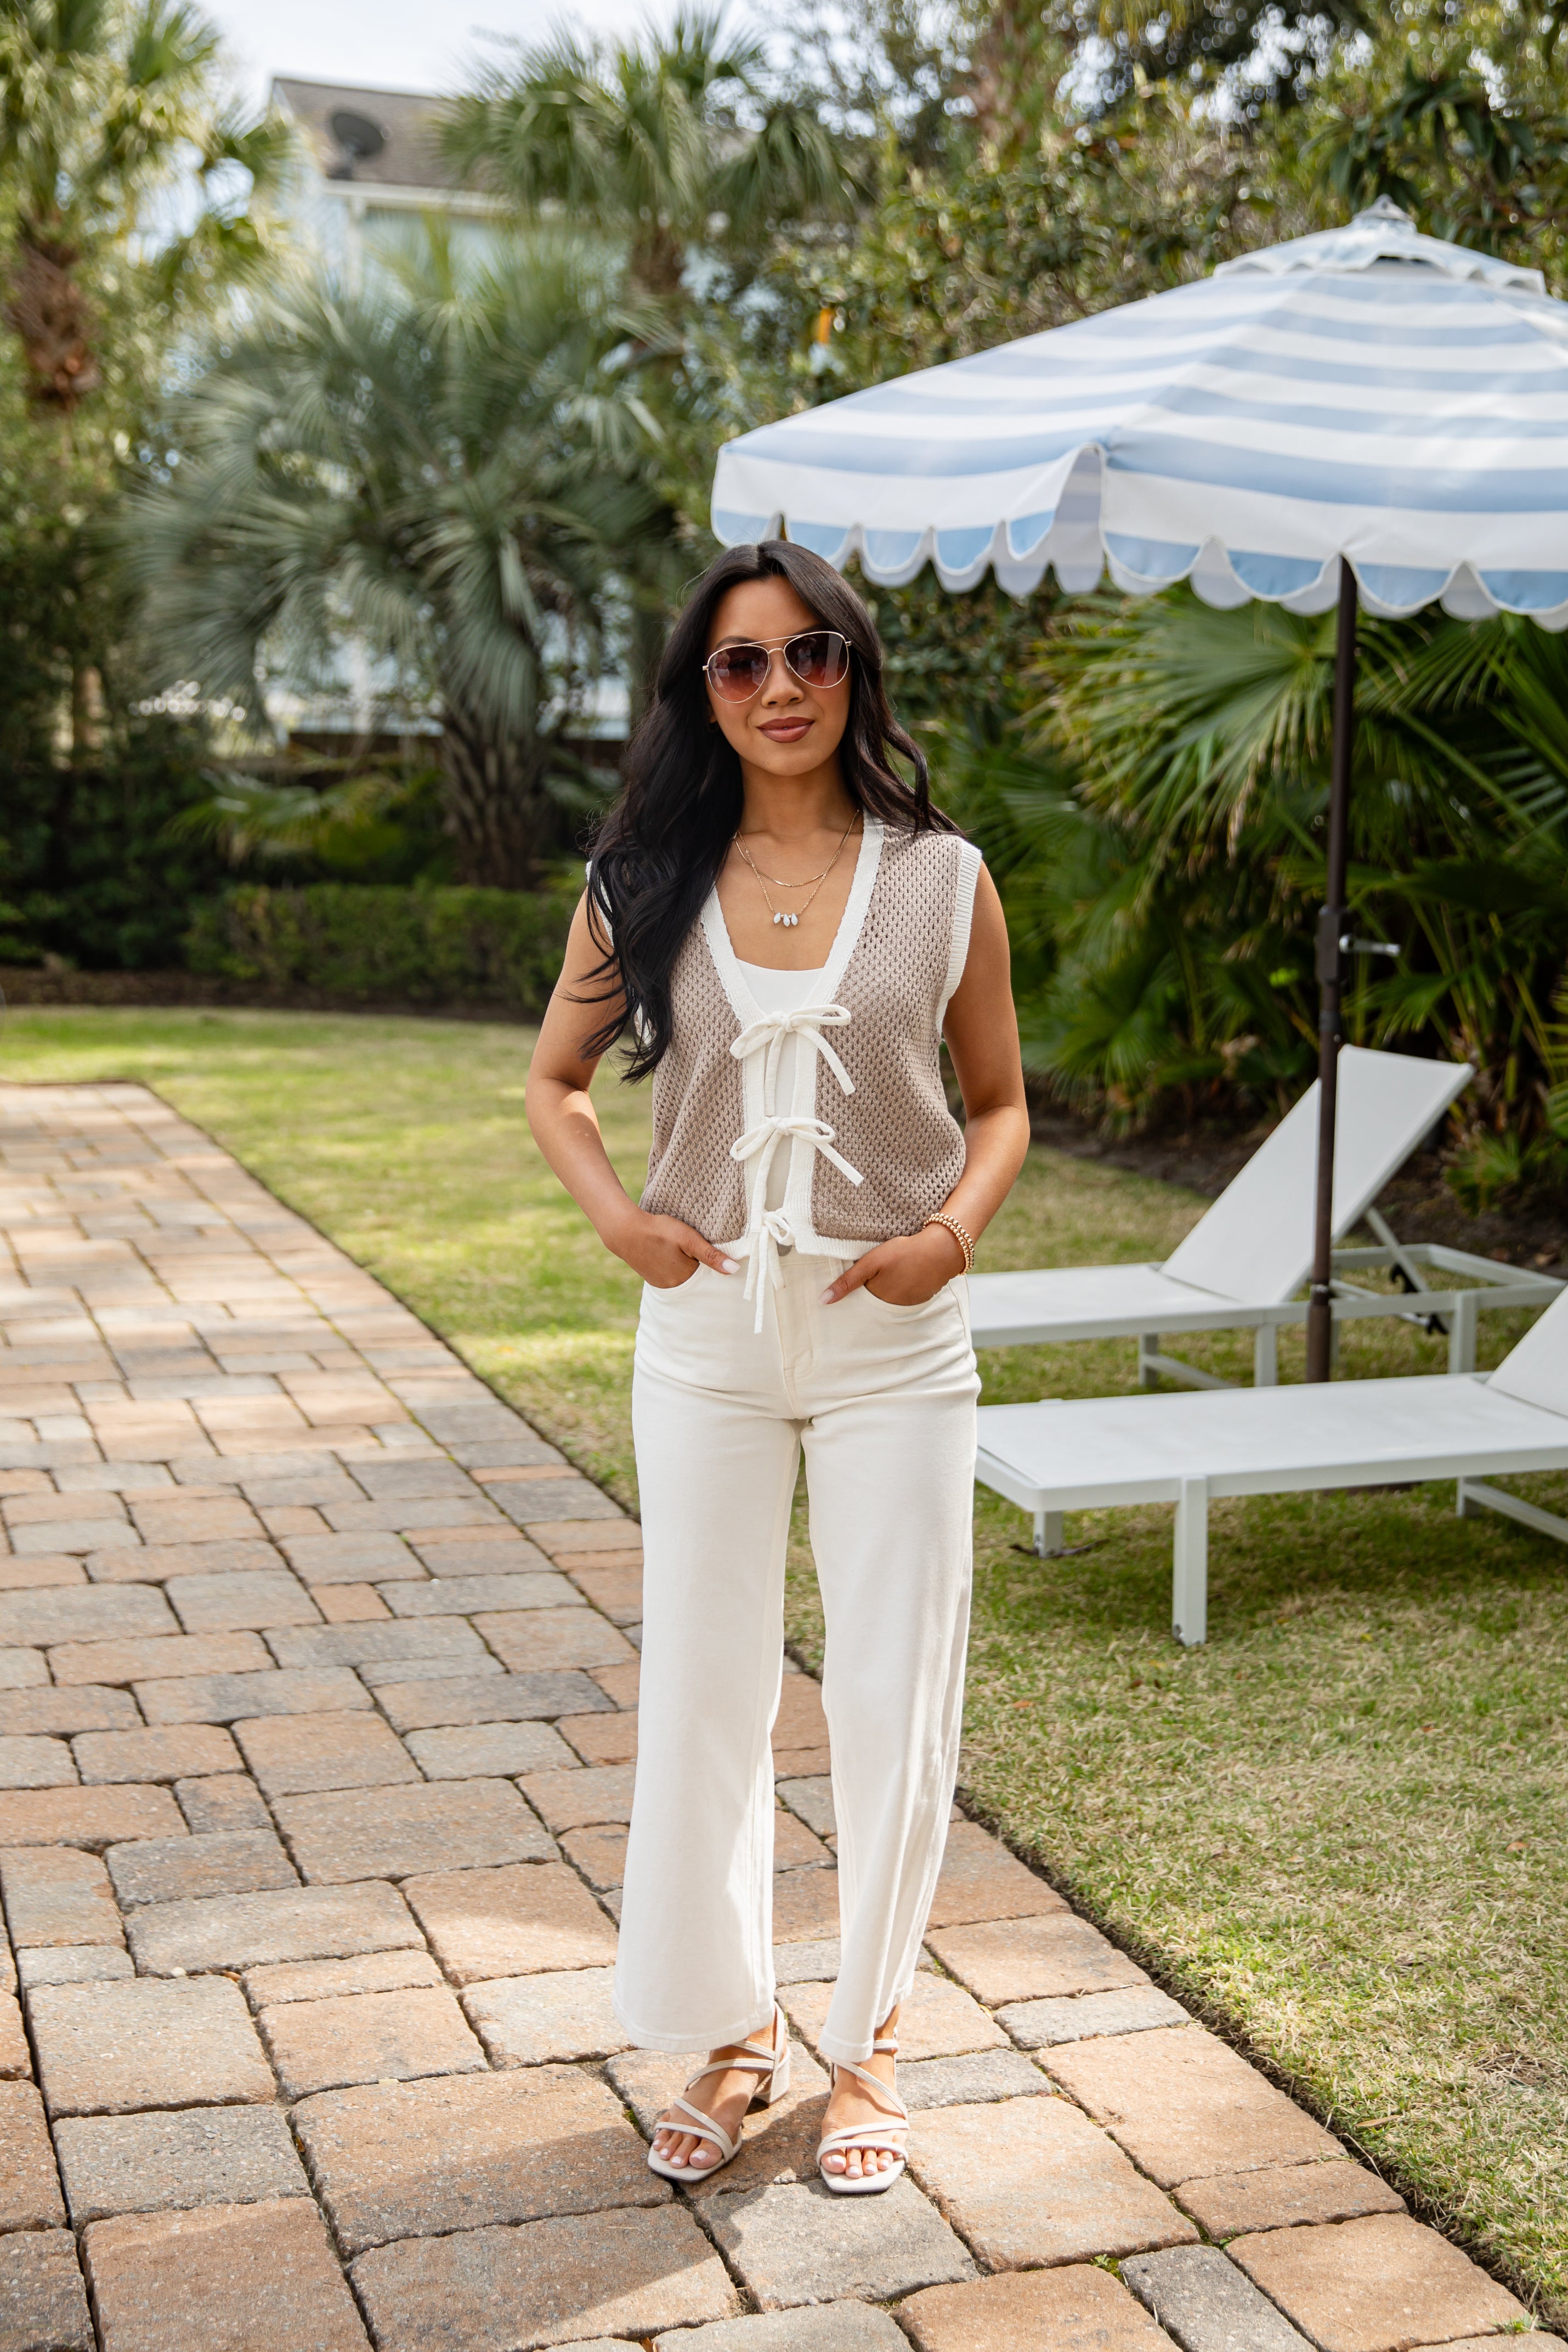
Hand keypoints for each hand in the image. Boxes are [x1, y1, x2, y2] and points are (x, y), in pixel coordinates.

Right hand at [607, 1210, 738, 1289]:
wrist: (624, 1230)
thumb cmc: (658, 1231)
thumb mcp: (688, 1239)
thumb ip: (711, 1255)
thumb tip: (734, 1270)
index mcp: (685, 1279)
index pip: (709, 1278)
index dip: (713, 1265)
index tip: (715, 1252)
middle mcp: (673, 1287)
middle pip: (695, 1279)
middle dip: (700, 1267)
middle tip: (698, 1249)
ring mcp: (660, 1284)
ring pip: (683, 1277)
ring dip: (687, 1267)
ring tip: (685, 1251)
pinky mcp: (651, 1278)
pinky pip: (670, 1276)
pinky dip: (675, 1268)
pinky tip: (672, 1255)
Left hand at [822, 1224, 964, 1306]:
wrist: (942, 1250)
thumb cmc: (904, 1252)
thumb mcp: (872, 1262)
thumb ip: (848, 1281)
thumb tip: (823, 1301)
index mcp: (877, 1299)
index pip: (859, 1300)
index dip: (856, 1290)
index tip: (859, 1279)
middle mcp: (892, 1307)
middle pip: (875, 1300)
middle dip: (872, 1289)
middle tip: (880, 1271)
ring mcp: (909, 1304)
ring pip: (890, 1298)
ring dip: (889, 1288)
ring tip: (894, 1271)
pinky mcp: (922, 1298)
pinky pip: (906, 1297)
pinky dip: (903, 1288)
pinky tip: (906, 1274)